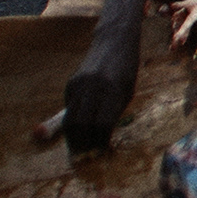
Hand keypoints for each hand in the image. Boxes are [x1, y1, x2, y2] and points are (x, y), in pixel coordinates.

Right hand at [64, 32, 138, 152]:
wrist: (113, 42)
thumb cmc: (126, 69)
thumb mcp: (127, 90)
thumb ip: (114, 112)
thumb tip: (102, 137)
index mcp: (113, 91)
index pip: (103, 124)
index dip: (101, 140)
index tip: (102, 151)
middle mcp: (94, 88)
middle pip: (82, 124)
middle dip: (83, 143)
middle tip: (85, 155)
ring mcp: (79, 85)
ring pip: (71, 119)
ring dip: (73, 137)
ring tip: (78, 148)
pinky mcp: (70, 84)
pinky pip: (69, 108)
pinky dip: (72, 122)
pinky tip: (76, 130)